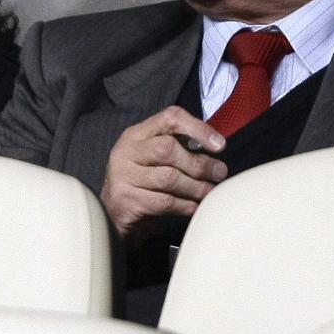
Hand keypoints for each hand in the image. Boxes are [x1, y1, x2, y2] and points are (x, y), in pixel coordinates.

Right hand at [99, 106, 227, 246]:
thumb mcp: (154, 159)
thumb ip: (178, 148)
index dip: (198, 128)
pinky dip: (185, 206)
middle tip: (220, 173)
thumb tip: (217, 148)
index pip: (169, 118)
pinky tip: (194, 207)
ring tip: (209, 192)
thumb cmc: (143, 184)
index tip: (220, 145)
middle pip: (168, 148)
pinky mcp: (126, 199)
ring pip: (169, 178)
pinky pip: (165, 202)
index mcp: (136, 134)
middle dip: (199, 163)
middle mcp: (126, 151)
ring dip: (196, 187)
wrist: (113, 215)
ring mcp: (123, 175)